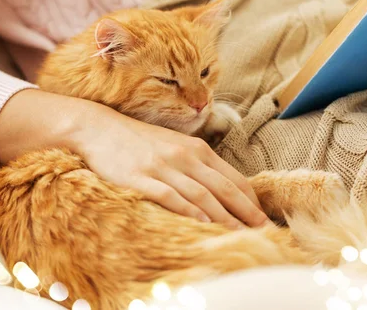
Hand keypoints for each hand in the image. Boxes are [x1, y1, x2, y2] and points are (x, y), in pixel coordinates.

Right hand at [73, 101, 269, 229]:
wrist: (100, 128)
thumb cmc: (139, 140)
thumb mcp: (174, 145)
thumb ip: (196, 162)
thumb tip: (220, 187)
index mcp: (195, 148)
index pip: (232, 177)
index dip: (251, 200)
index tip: (264, 218)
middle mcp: (184, 156)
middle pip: (223, 188)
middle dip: (247, 212)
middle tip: (265, 231)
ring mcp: (163, 167)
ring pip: (202, 195)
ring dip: (224, 218)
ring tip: (241, 236)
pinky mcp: (141, 178)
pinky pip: (171, 197)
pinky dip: (189, 212)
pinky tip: (202, 226)